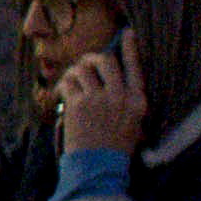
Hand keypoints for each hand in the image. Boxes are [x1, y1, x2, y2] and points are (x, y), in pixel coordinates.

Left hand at [49, 38, 142, 161]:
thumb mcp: (134, 124)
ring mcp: (98, 99)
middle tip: (85, 64)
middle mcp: (120, 96)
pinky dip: (63, 85)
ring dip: (74, 72)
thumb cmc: (115, 147)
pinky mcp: (78, 104)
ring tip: (72, 82)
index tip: (127, 33)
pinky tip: (62, 94)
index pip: (135, 67)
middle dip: (91, 58)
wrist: (98, 166)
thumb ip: (128, 102)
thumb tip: (115, 80)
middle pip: (105, 60)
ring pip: (83, 68)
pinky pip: (68, 82)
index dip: (130, 48)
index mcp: (138, 101)